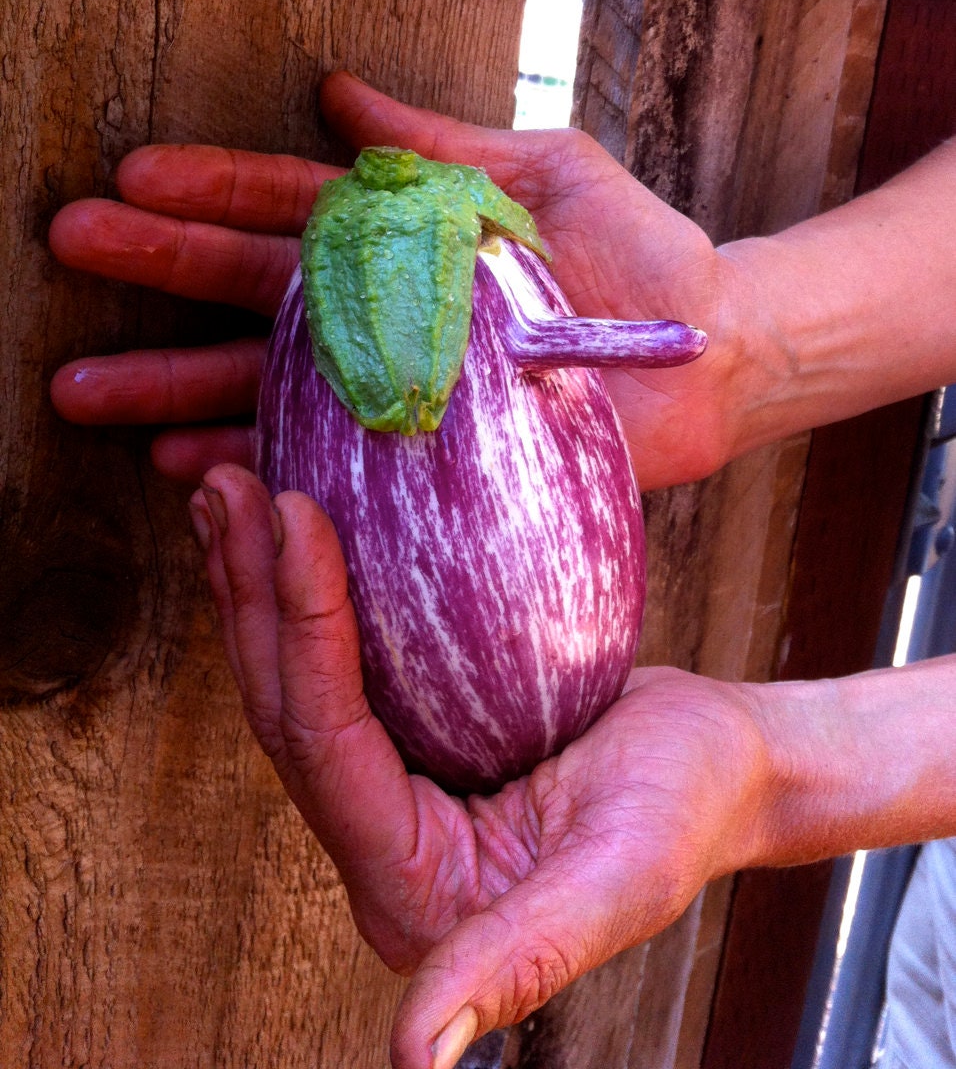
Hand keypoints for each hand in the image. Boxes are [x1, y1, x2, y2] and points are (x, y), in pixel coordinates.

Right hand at [50, 72, 744, 489]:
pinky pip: (329, 462)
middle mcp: (390, 318)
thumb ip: (446, 144)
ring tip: (87, 387)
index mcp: (409, 241)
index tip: (132, 177)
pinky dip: (258, 463)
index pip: (293, 207)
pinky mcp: (428, 460)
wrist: (711, 353)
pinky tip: (188, 465)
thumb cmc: (641, 254)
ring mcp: (401, 393)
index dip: (214, 189)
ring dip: (177, 386)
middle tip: (65, 249)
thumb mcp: (549, 171)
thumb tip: (338, 91)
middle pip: (256, 292)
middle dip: (159, 270)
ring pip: (270, 384)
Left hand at [193, 464, 770, 1068]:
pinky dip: (305, 592)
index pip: (329, 749)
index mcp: (414, 891)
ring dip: (256, 585)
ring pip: (297, 683)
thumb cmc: (691, 812)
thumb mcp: (619, 879)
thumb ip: (521, 958)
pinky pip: (338, 661)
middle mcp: (382, 845)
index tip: (292, 517)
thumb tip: (416, 1059)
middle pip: (288, 712)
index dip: (303, 631)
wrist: (728, 765)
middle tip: (225, 487)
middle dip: (251, 596)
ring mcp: (390, 791)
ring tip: (225, 490)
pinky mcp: (409, 741)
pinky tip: (284, 525)